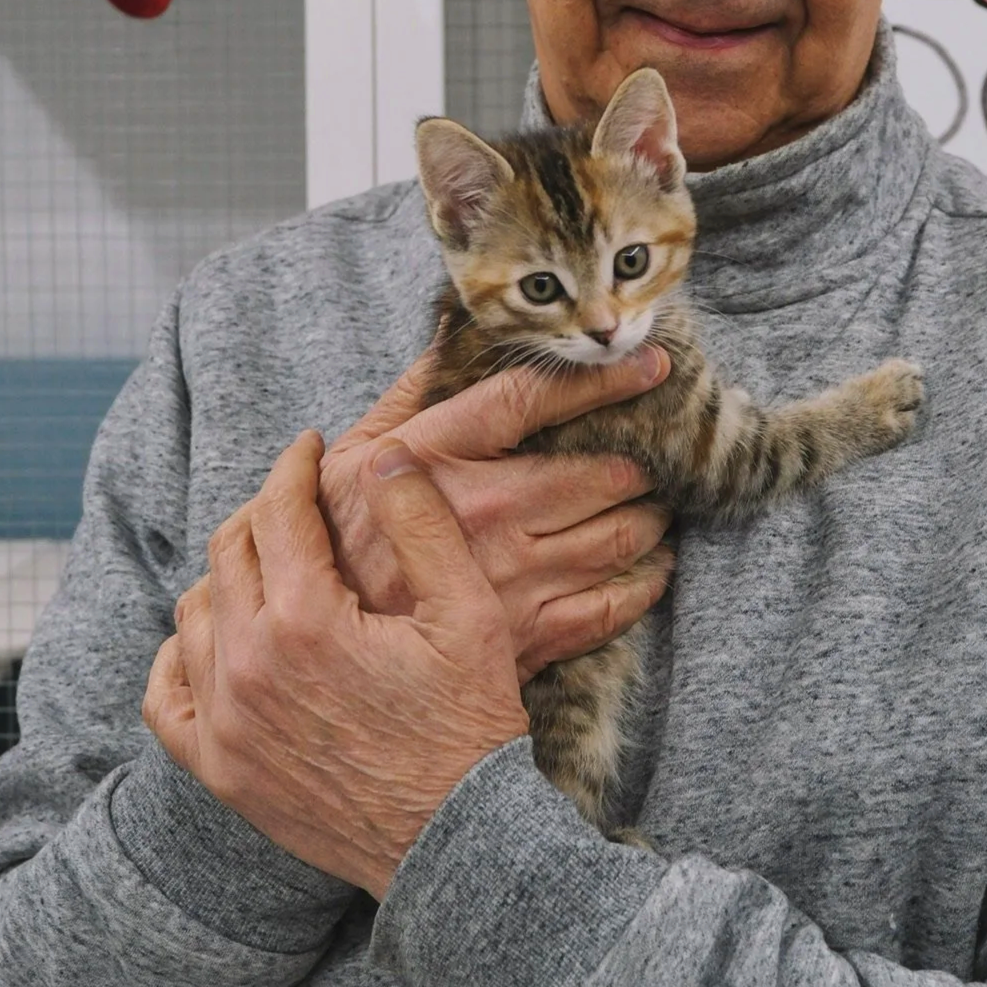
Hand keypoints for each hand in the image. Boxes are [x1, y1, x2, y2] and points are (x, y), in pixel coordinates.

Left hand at [143, 432, 524, 899]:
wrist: (454, 845)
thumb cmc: (470, 727)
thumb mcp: (468, 613)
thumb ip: (420, 523)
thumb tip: (381, 453)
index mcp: (305, 618)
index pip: (277, 510)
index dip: (294, 466)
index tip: (311, 448)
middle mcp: (247, 664)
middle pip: (230, 552)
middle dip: (263, 512)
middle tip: (297, 500)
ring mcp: (225, 722)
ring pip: (193, 614)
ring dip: (226, 576)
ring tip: (267, 565)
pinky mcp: (220, 770)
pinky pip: (165, 697)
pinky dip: (177, 658)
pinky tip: (210, 642)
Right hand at [318, 343, 673, 684]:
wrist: (329, 656)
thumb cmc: (340, 542)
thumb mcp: (355, 457)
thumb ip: (411, 394)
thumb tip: (454, 331)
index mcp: (436, 458)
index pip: (532, 400)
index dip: (600, 379)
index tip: (650, 364)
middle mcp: (483, 513)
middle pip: (598, 471)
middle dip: (641, 457)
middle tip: (656, 449)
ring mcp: (513, 577)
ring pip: (621, 534)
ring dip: (652, 512)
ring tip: (655, 499)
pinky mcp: (531, 634)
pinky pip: (616, 603)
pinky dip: (647, 579)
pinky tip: (652, 562)